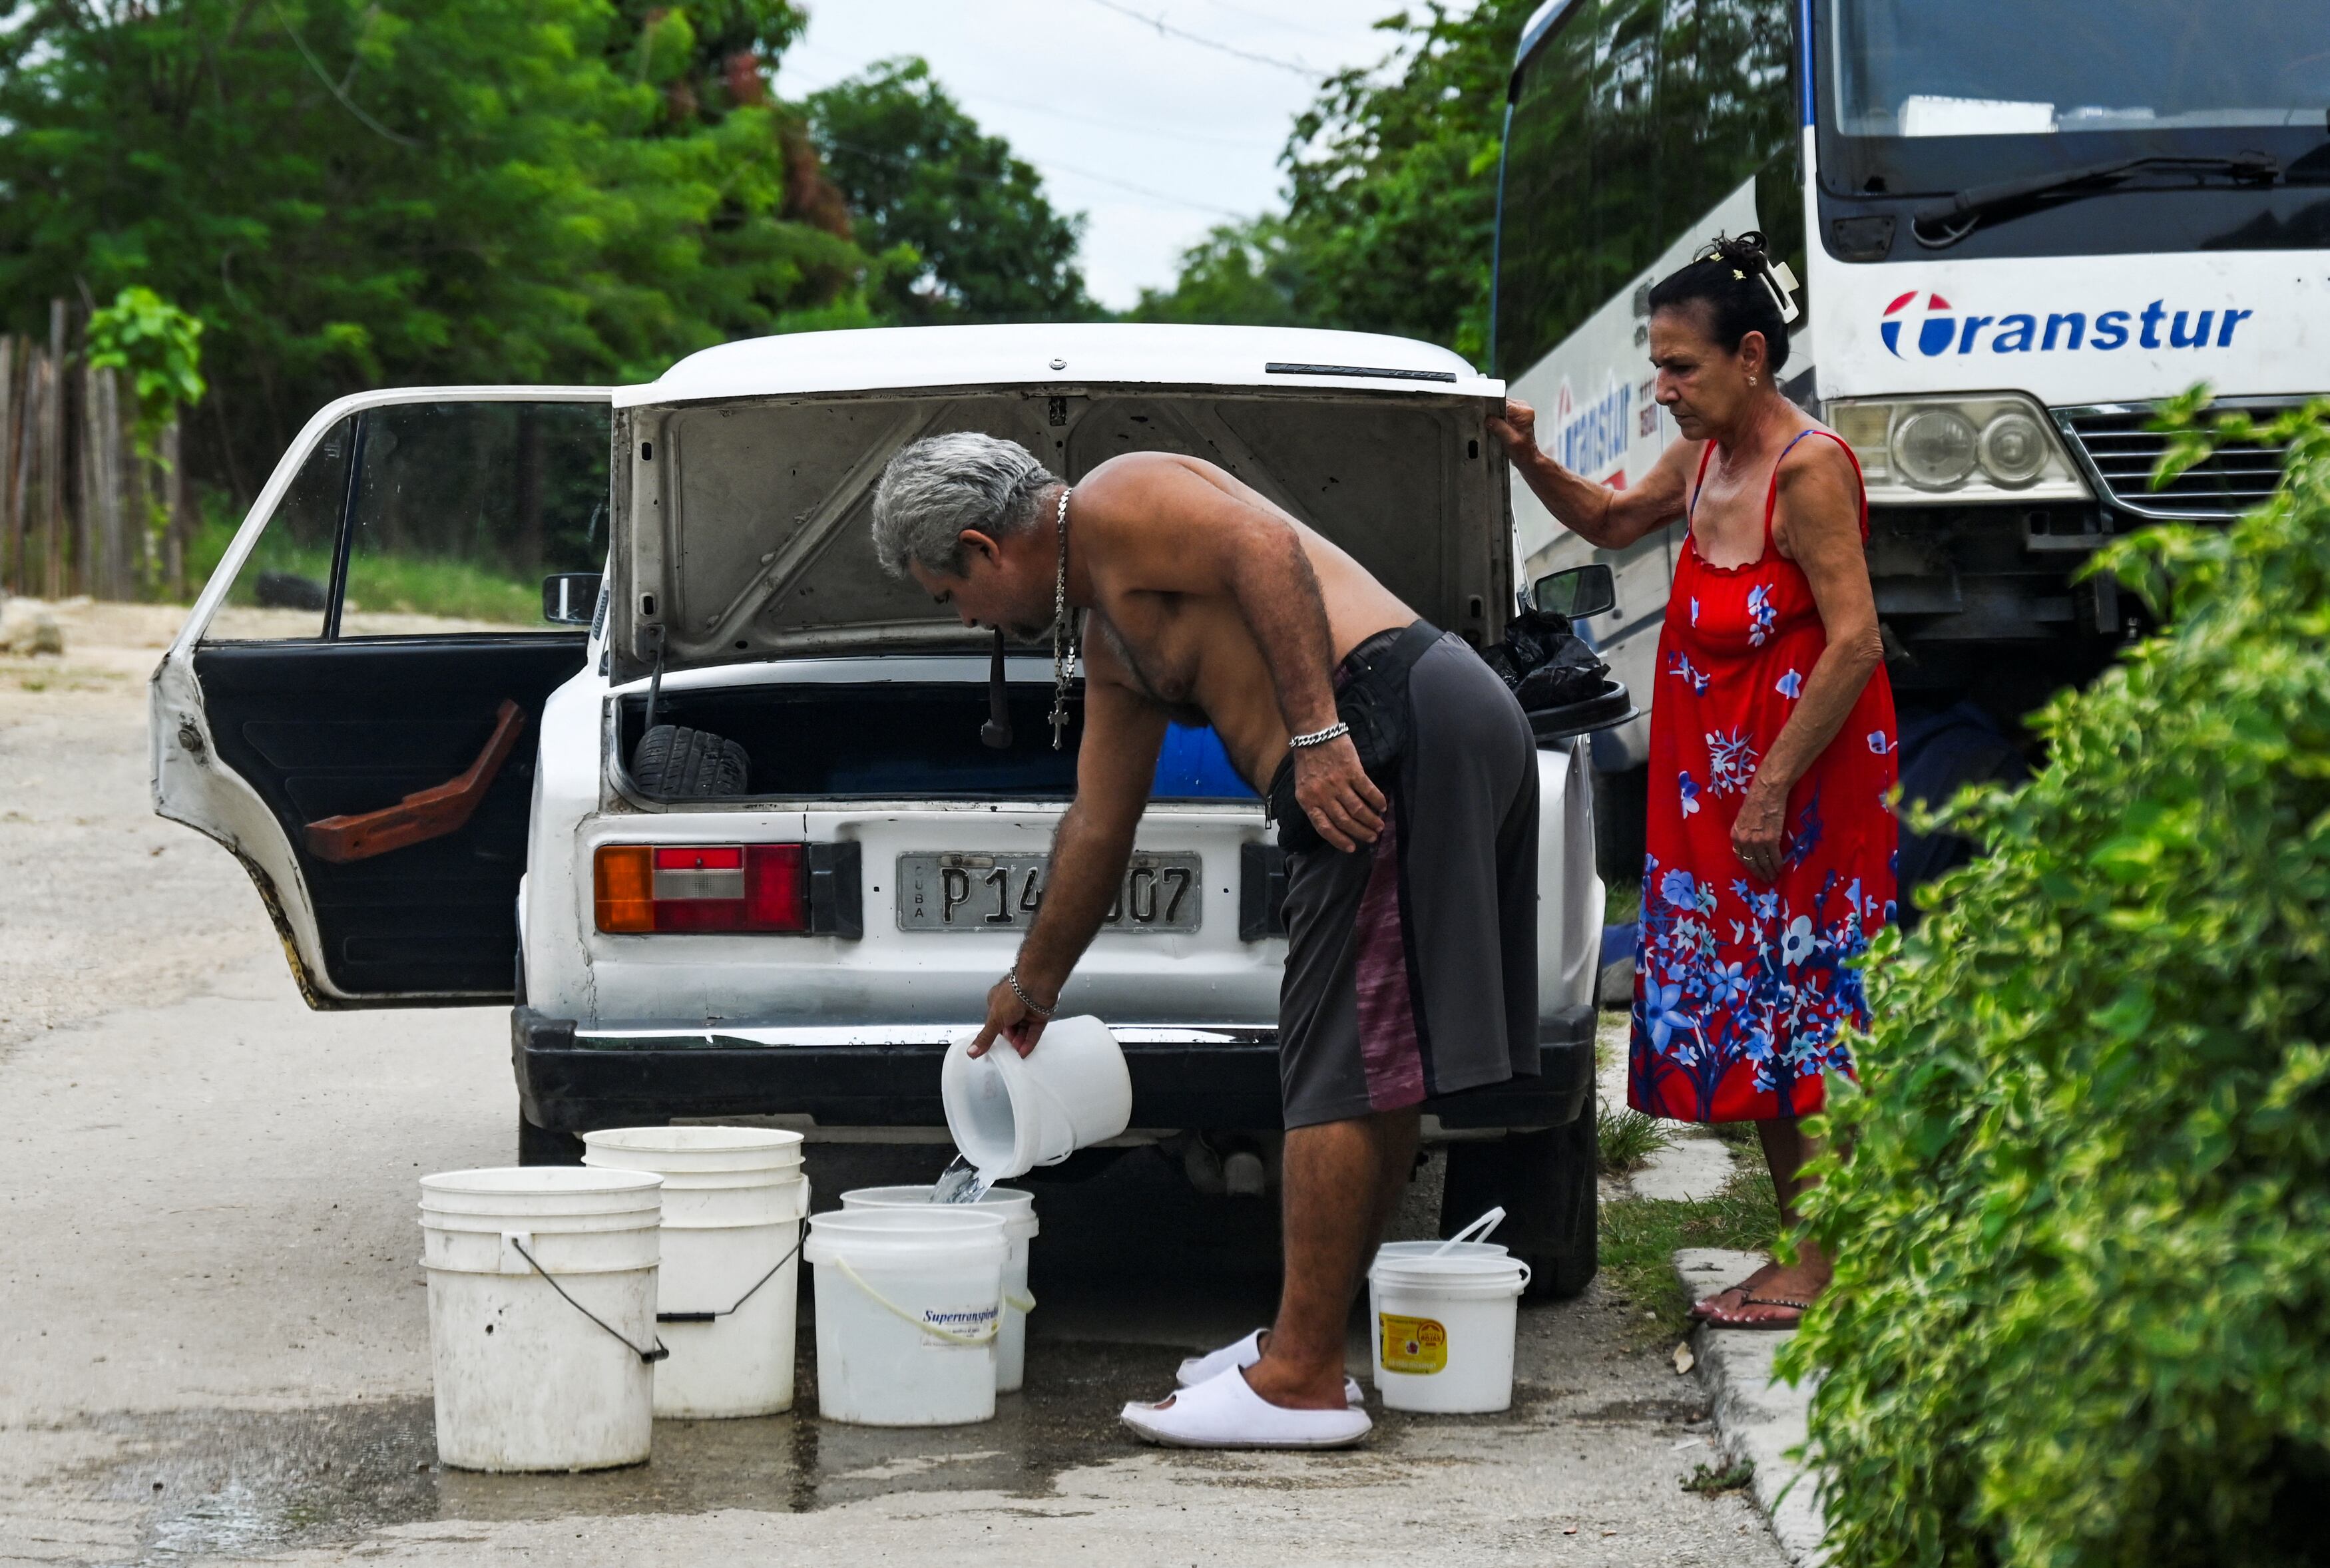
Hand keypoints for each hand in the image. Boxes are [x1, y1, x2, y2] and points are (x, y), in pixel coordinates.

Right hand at [968, 973, 1052, 1057]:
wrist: (1035, 986)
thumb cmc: (1013, 993)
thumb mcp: (994, 1019)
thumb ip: (985, 1037)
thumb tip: (972, 1050)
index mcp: (997, 1002)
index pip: (995, 1023)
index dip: (994, 1036)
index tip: (993, 1048)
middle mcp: (1012, 1006)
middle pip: (1010, 1029)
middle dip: (1008, 1041)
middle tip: (1006, 1052)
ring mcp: (1027, 1011)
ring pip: (1022, 1032)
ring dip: (1019, 1043)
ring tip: (1015, 1054)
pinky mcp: (1039, 1016)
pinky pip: (1033, 1032)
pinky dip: (1029, 1043)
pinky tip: (1024, 1052)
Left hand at [1293, 733, 1385, 852]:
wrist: (1313, 733)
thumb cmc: (1308, 760)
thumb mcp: (1303, 786)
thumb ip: (1315, 804)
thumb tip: (1333, 822)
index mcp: (1307, 800)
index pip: (1324, 827)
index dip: (1339, 840)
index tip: (1351, 847)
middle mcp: (1323, 795)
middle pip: (1344, 821)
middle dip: (1360, 832)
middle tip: (1372, 837)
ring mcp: (1338, 783)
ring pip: (1358, 809)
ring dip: (1371, 820)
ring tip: (1379, 825)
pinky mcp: (1352, 771)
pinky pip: (1368, 791)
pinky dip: (1377, 800)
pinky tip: (1383, 806)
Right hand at [1486, 398, 1538, 460]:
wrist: (1527, 457)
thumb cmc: (1524, 451)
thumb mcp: (1510, 441)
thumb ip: (1500, 428)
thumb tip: (1489, 419)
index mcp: (1525, 412)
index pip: (1504, 402)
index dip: (1493, 406)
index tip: (1486, 413)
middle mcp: (1523, 409)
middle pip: (1501, 402)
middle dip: (1493, 412)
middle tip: (1489, 423)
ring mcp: (1518, 411)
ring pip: (1499, 406)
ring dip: (1494, 415)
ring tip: (1494, 426)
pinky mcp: (1513, 415)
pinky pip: (1500, 411)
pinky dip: (1496, 418)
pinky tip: (1496, 426)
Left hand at [1732, 776, 1787, 882]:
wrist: (1767, 791)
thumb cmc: (1755, 800)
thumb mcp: (1742, 818)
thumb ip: (1745, 833)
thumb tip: (1750, 844)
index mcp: (1735, 835)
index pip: (1740, 857)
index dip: (1748, 866)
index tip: (1754, 872)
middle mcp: (1744, 841)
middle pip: (1751, 863)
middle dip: (1759, 873)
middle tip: (1766, 881)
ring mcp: (1757, 842)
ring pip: (1763, 862)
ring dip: (1769, 872)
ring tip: (1774, 878)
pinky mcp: (1771, 840)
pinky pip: (1774, 857)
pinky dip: (1778, 865)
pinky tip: (1780, 869)